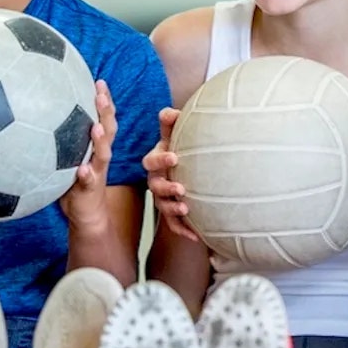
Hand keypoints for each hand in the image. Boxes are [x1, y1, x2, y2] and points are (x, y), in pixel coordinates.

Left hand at [60, 81, 116, 229]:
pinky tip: (82, 170)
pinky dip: (87, 174)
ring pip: (104, 153)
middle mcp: (100, 156)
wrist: (87, 215)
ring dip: (102, 140)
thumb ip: (56, 139)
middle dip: (106, 110)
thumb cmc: (72, 183)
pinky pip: (90, 181)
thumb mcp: (64, 158)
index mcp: (95, 146)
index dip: (104, 100)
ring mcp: (98, 171)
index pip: (103, 118)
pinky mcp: (90, 189)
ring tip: (97, 127)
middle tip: (100, 92)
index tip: (98, 80)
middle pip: (109, 128)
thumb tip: (30, 117)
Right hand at [142, 107, 197, 241]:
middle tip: (181, 188)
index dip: (161, 158)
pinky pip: (175, 224)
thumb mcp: (174, 136)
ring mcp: (162, 198)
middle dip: (166, 187)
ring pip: (163, 206)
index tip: (175, 156)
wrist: (184, 169)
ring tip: (185, 208)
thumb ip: (171, 124)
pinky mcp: (172, 213)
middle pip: (155, 186)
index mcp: (155, 161)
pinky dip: (183, 229)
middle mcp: (156, 180)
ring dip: (173, 208)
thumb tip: (169, 112)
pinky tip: (195, 236)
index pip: (152, 160)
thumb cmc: (179, 149)